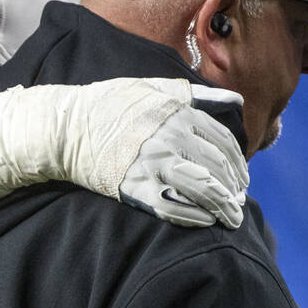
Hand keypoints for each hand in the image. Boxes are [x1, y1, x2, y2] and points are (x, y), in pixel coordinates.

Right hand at [0, 78, 249, 228]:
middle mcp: (171, 138)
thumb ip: (197, 94)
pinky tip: (206, 221)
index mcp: (178, 113)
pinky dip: (195, 216)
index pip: (222, 141)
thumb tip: (236, 99)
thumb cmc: (111, 103)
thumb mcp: (155, 86)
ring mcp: (153, 164)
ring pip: (202, 189)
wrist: (66, 126)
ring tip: (232, 218)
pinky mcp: (135, 187)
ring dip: (223, 206)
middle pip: (217, 167)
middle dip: (234, 188)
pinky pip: (174, 208)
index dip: (237, 162)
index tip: (241, 177)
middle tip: (239, 202)